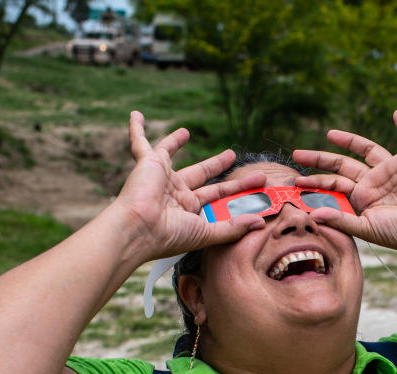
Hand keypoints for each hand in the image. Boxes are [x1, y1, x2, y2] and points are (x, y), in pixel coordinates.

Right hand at [114, 111, 265, 262]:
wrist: (139, 229)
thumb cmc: (170, 235)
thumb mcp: (207, 233)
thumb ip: (233, 227)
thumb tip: (261, 222)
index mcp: (188, 209)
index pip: (219, 193)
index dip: (239, 188)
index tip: (258, 182)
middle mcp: (175, 192)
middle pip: (202, 173)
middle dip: (218, 164)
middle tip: (233, 155)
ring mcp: (161, 176)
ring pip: (171, 153)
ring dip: (176, 141)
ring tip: (186, 131)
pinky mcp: (148, 163)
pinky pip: (140, 143)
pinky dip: (136, 130)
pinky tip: (136, 115)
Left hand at [291, 109, 396, 253]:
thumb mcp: (367, 229)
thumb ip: (342, 220)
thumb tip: (314, 214)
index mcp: (362, 199)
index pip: (334, 186)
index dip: (315, 182)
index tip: (296, 180)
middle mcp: (373, 182)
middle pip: (341, 165)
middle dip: (320, 159)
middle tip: (297, 153)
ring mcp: (389, 170)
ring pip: (365, 149)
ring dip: (348, 140)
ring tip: (329, 134)